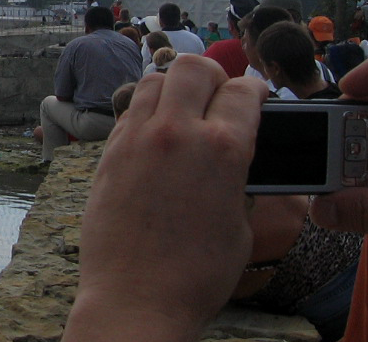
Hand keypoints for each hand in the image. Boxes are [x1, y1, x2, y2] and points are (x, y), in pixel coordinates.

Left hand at [63, 55, 268, 341]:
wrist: (136, 300)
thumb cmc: (195, 275)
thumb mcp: (240, 225)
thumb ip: (239, 178)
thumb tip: (237, 158)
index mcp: (223, 149)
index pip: (244, 90)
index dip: (256, 89)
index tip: (256, 96)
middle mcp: (177, 134)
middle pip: (194, 67)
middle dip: (214, 75)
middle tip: (219, 94)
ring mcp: (138, 140)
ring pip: (155, 80)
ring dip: (175, 88)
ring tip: (184, 110)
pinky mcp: (110, 154)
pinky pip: (130, 111)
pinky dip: (147, 112)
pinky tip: (156, 135)